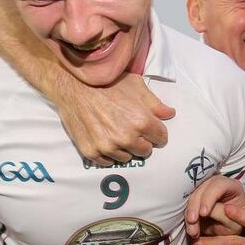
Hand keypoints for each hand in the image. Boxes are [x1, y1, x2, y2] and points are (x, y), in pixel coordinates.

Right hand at [55, 72, 174, 165]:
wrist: (74, 85)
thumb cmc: (107, 83)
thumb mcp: (136, 86)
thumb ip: (155, 104)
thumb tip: (170, 114)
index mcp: (142, 121)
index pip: (161, 138)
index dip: (156, 132)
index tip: (149, 128)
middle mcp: (126, 137)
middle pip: (145, 151)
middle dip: (142, 141)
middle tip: (132, 130)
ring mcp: (107, 146)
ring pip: (126, 157)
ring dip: (125, 148)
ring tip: (116, 133)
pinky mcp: (91, 151)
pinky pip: (107, 162)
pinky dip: (108, 154)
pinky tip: (105, 139)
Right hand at [185, 175, 244, 238]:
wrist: (234, 229)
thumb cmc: (239, 224)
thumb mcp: (235, 222)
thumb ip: (222, 214)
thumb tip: (203, 212)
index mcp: (232, 186)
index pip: (218, 186)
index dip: (208, 198)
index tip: (203, 213)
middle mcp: (217, 185)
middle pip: (201, 190)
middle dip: (195, 207)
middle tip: (193, 221)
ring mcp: (205, 192)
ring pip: (192, 199)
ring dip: (190, 215)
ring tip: (193, 232)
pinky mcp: (197, 202)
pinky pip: (188, 208)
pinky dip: (188, 221)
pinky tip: (192, 231)